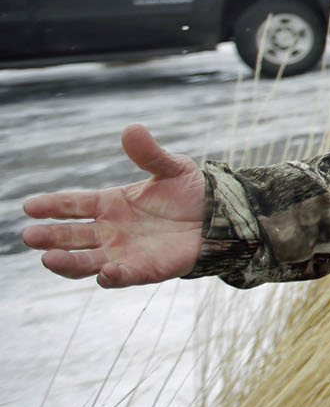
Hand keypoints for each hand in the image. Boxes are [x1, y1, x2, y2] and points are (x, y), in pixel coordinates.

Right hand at [22, 125, 205, 287]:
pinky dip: (113, 277)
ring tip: (49, 259)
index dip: (52, 205)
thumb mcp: (172, 167)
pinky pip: (124, 277)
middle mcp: (111, 230)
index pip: (73, 204)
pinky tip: (104, 273)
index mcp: (111, 203)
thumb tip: (132, 129)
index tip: (30, 206)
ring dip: (68, 262)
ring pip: (87, 261)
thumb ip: (149, 154)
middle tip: (31, 236)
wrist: (222, 216)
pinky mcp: (146, 270)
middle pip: (72, 236)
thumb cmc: (192, 191)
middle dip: (50, 237)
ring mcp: (125, 252)